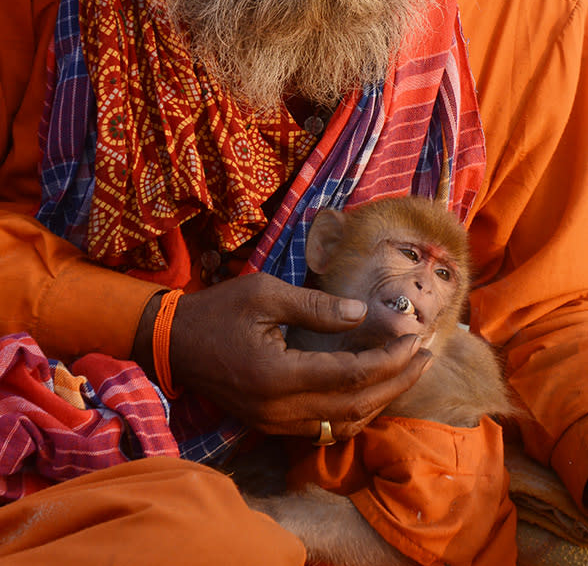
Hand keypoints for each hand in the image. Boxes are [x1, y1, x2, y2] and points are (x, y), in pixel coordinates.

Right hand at [133, 273, 430, 439]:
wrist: (174, 344)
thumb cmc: (218, 311)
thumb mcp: (265, 294)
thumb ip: (316, 306)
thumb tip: (362, 314)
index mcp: (277, 374)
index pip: (351, 375)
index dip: (390, 358)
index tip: (415, 337)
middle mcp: (279, 409)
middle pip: (356, 405)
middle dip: (397, 381)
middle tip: (426, 356)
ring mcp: (274, 423)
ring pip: (344, 423)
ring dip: (381, 400)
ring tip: (409, 372)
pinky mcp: (271, 424)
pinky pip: (325, 429)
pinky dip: (355, 412)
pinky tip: (373, 392)